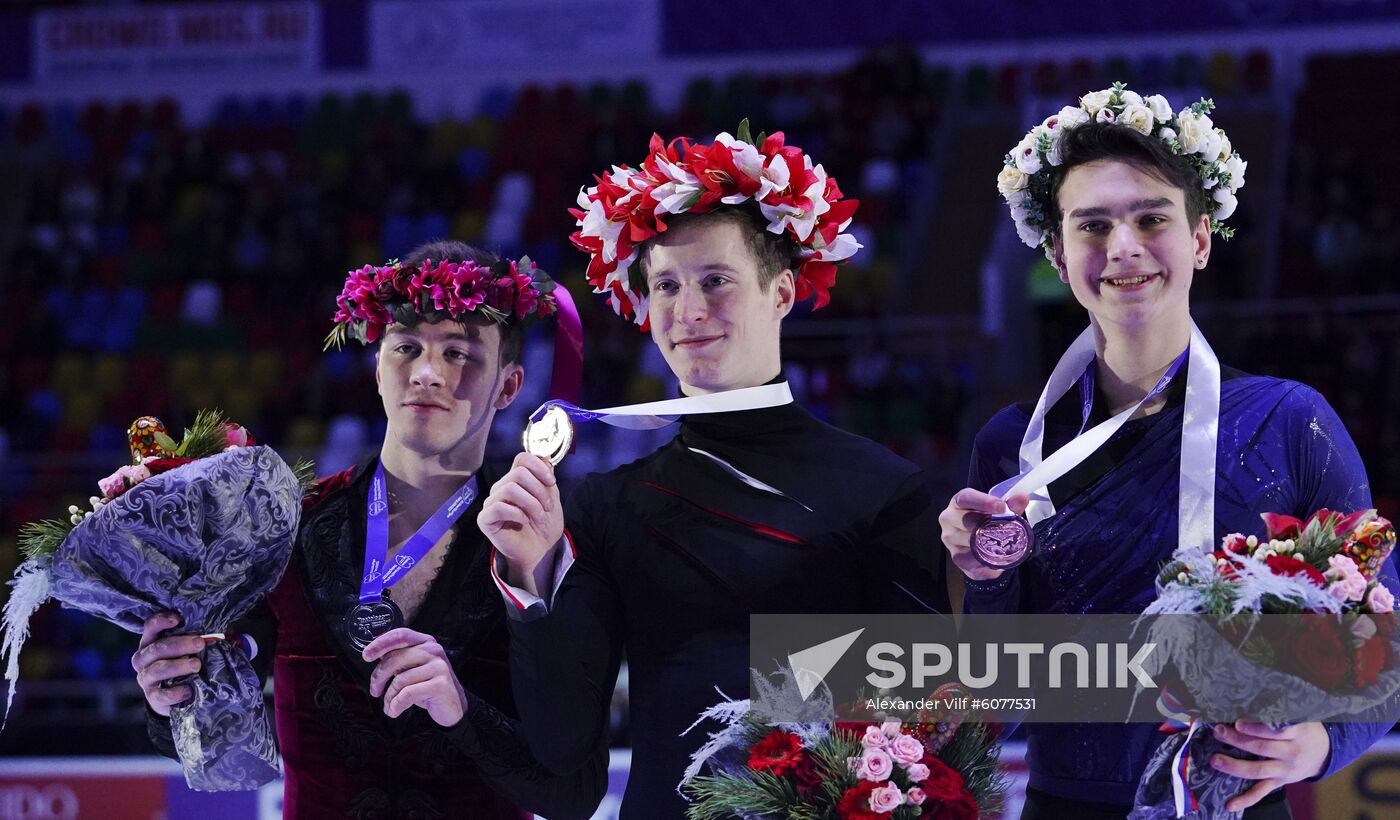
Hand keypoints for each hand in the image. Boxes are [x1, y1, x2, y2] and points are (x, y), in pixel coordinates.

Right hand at [131, 611, 205, 716]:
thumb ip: (197, 639)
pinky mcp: (152, 697)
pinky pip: (160, 695)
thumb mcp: (186, 649)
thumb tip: (223, 633)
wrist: (171, 695)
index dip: (161, 621)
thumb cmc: (181, 662)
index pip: (150, 627)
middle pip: (156, 648)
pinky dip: (174, 693)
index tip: (178, 619)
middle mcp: (143, 659)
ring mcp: (145, 678)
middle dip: (179, 645)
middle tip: (200, 643)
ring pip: (157, 670)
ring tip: (197, 665)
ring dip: (178, 666)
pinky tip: (188, 690)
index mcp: (151, 642)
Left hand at [363, 628, 466, 726]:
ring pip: (400, 680)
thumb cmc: (428, 686)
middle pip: (395, 658)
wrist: (453, 706)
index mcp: (426, 642)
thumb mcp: (413, 669)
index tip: (366, 655)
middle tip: (375, 690)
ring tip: (390, 705)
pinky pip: (408, 694)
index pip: (400, 635)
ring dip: (389, 697)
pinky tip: (395, 710)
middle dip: (379, 677)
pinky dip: (396, 705)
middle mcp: (433, 650)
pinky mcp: (440, 684)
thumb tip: (373, 654)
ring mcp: (439, 666)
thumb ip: (399, 659)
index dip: (381, 643)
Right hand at [477, 452, 562, 594]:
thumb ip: (546, 478)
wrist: (540, 551)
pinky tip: (523, 522)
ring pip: (510, 488)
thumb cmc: (544, 525)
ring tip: (539, 516)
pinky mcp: (485, 519)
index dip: (538, 466)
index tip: (551, 482)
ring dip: (531, 503)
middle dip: (539, 490)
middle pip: (518, 473)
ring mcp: (491, 503)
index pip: (522, 458)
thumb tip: (545, 459)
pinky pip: (498, 507)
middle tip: (548, 507)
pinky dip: (516, 514)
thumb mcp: (552, 498)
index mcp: (516, 480)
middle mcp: (501, 488)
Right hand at [937, 489, 1028, 581]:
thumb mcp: (997, 512)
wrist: (978, 544)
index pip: (966, 497)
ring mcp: (950, 538)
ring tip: (1004, 545)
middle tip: (1006, 528)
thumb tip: (1022, 498)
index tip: (1001, 507)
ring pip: (969, 541)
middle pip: (966, 520)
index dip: (983, 501)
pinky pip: (971, 560)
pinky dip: (986, 561)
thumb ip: (1010, 505)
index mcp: (958, 502)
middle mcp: (949, 518)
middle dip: (988, 524)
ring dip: (988, 544)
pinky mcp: (955, 556)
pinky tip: (996, 560)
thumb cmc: (984, 522)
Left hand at [1211, 721, 1329, 811]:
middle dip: (1237, 741)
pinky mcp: (1279, 783)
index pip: (1276, 731)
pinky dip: (1246, 800)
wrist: (1324, 753)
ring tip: (1215, 760)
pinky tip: (1230, 805)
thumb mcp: (1300, 715)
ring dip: (1234, 767)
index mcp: (1296, 734)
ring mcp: (1284, 771)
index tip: (1238, 722)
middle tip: (1219, 732)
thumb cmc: (1304, 728)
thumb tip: (1250, 697)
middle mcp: (1290, 754)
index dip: (1256, 728)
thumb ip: (1279, 710)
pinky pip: (1261, 792)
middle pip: (1262, 748)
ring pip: (1258, 771)